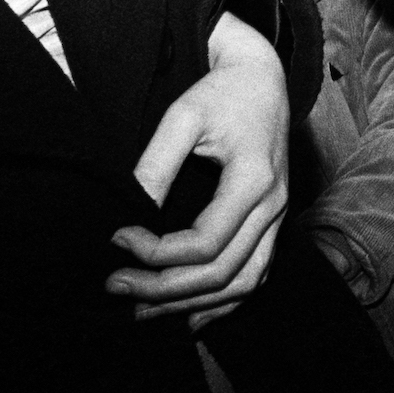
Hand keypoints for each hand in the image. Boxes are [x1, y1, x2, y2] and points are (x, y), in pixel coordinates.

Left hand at [107, 13, 290, 330]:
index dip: (155, 253)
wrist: (261, 77)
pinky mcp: (274, 220)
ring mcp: (278, 216)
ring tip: (143, 311)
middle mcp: (274, 205)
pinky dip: (225, 302)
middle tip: (115, 286)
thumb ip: (156, 164)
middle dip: (164, 289)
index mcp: (254, 180)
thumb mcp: (183, 115)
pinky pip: (256, 274)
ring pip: (243, 283)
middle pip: (222, 272)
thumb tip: (131, 211)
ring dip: (192, 304)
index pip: (204, 243)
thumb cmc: (222, 91)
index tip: (116, 238)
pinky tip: (191, 316)